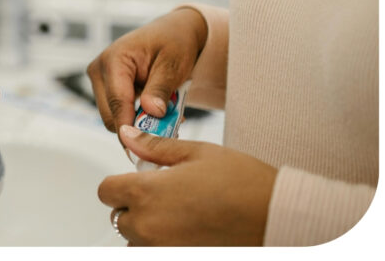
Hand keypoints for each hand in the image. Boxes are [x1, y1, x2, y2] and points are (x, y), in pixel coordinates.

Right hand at [86, 8, 207, 132]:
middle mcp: (100, 69)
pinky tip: (157, 112)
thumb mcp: (173, 64)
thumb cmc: (173, 42)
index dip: (130, 127)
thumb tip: (151, 112)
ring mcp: (101, 79)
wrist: (172, 32)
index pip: (117, 102)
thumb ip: (160, 89)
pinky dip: (137, 117)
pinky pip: (118, 112)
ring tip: (166, 117)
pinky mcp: (106, 88)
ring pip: (113, 117)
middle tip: (168, 129)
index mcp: (114, 59)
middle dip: (137, 126)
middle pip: (110, 115)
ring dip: (138, 122)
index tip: (145, 146)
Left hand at [98, 125, 276, 245]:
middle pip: (119, 217)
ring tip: (179, 217)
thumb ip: (154, 147)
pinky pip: (155, 253)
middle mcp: (148, 226)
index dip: (120, 184)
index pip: (106, 191)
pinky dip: (163, 245)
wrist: (278, 218)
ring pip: (135, 241)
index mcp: (146, 193)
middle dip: (135, 206)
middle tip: (166, 197)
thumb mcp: (197, 153)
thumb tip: (127, 135)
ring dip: (147, 230)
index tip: (137, 181)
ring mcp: (162, 249)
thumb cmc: (244, 184)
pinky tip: (186, 232)